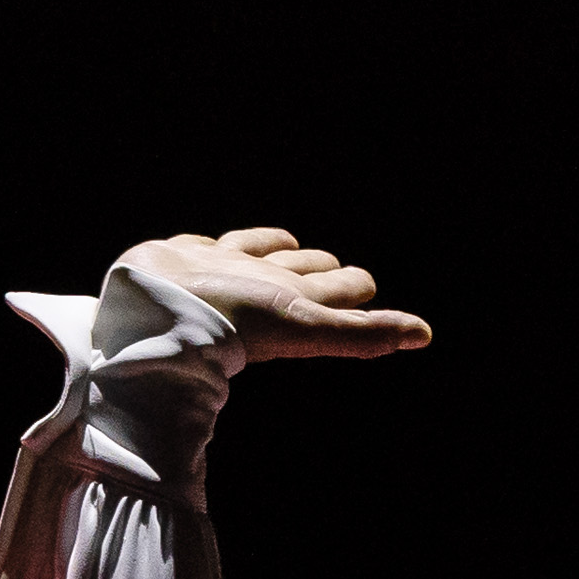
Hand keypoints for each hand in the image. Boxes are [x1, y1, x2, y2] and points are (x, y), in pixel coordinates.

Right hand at [114, 228, 432, 362]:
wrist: (153, 312)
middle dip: (324, 272)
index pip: (339, 291)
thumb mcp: (304, 326)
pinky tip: (230, 245)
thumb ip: (363, 333)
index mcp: (295, 303)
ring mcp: (227, 272)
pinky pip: (218, 244)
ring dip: (281, 252)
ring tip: (292, 252)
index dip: (354, 286)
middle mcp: (264, 287)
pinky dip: (231, 243)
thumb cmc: (230, 322)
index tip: (364, 287)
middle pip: (307, 274)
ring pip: (265, 256)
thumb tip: (425, 335)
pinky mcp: (189, 258)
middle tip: (336, 274)